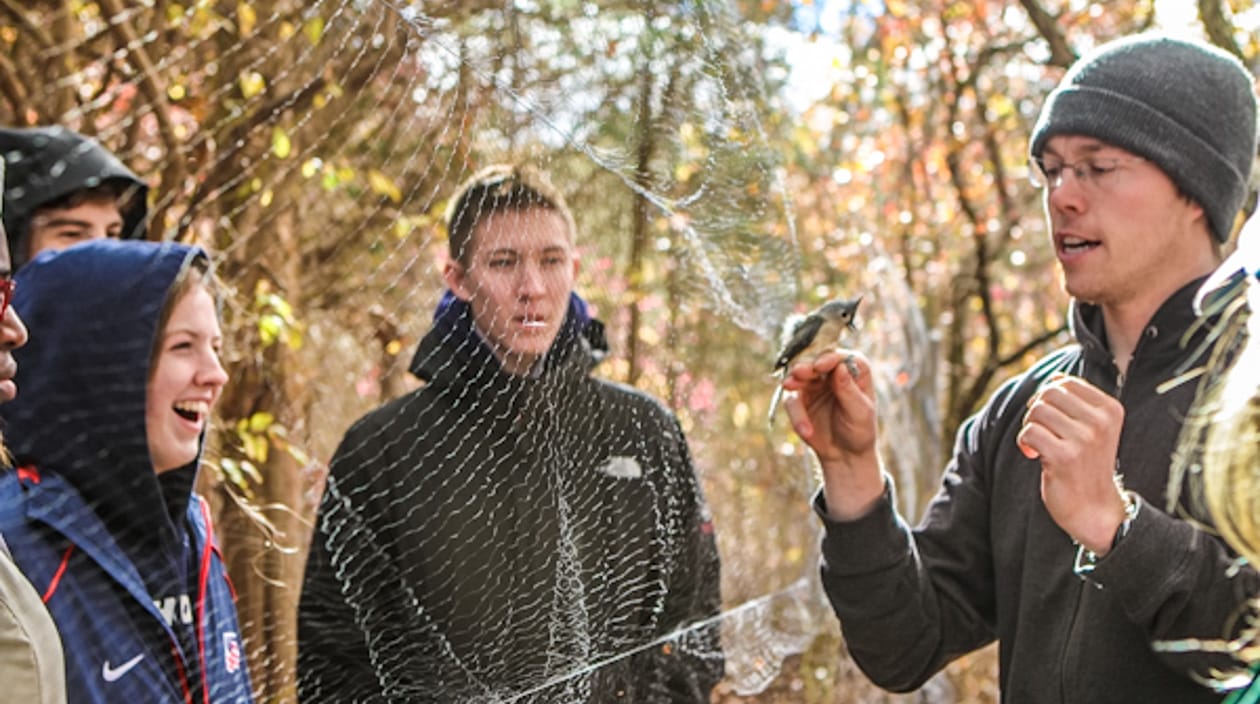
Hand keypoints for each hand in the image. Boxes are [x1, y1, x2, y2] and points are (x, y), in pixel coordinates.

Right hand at [782, 350, 883, 519]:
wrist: (845, 455)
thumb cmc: (860, 431)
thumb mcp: (861, 412)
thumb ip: (849, 391)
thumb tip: (840, 368)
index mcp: (854, 371)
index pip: (841, 357)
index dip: (829, 358)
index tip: (820, 366)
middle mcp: (832, 374)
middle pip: (815, 361)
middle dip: (806, 365)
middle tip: (798, 372)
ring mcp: (814, 385)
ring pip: (799, 376)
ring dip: (794, 380)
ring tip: (789, 386)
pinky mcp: (799, 401)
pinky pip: (792, 402)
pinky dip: (796, 415)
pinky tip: (806, 431)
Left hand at [1017, 372, 1127, 552]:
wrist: (1094, 509)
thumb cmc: (1086, 465)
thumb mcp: (1092, 428)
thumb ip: (1076, 402)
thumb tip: (1054, 378)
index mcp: (1111, 409)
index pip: (1065, 382)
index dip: (1049, 398)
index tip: (1053, 420)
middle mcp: (1101, 422)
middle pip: (1048, 394)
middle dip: (1037, 411)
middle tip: (1042, 432)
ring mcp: (1084, 439)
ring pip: (1036, 411)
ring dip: (1030, 427)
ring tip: (1040, 445)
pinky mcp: (1065, 456)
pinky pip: (1029, 432)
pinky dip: (1024, 443)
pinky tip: (1034, 456)